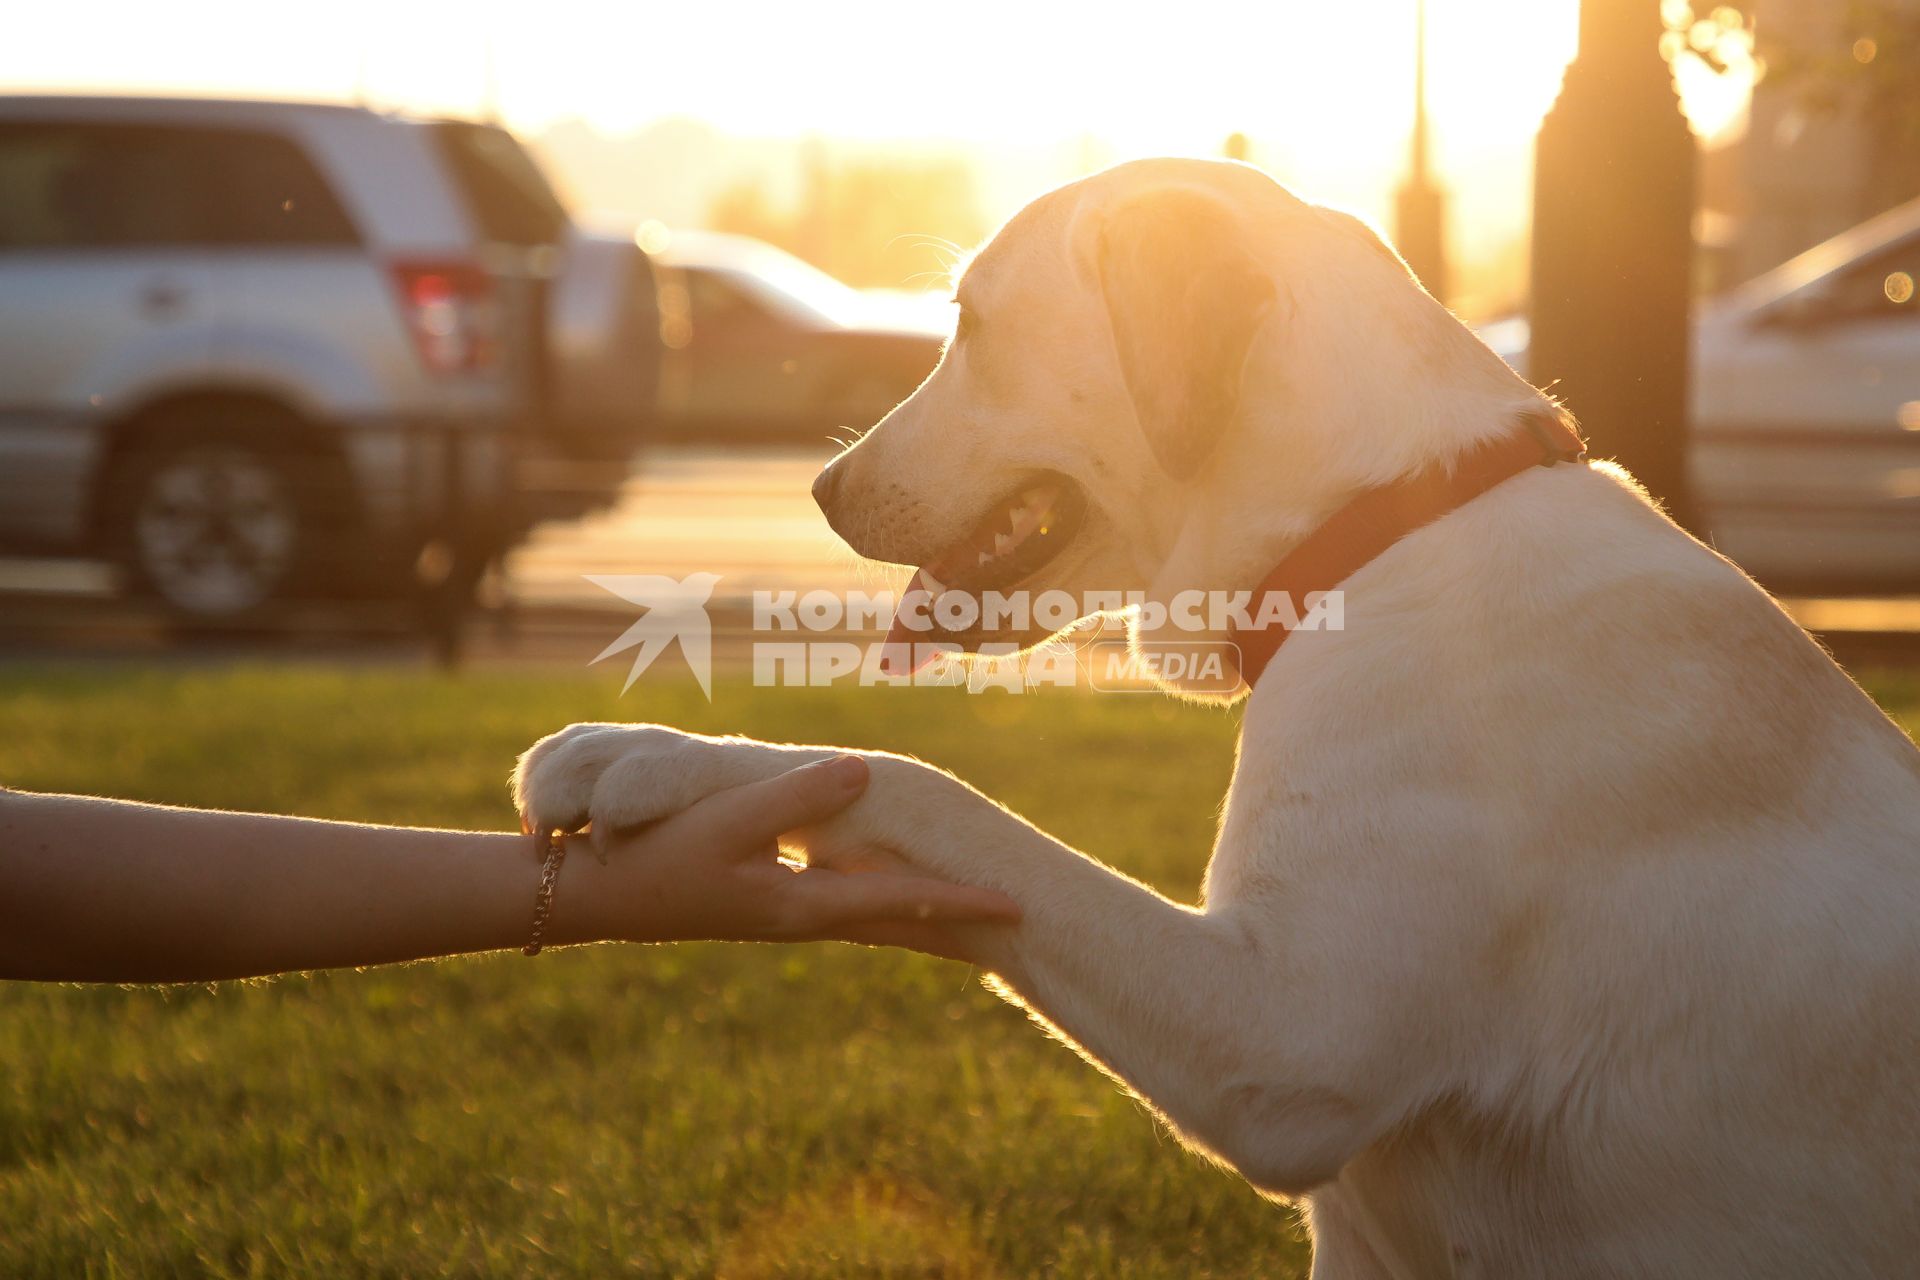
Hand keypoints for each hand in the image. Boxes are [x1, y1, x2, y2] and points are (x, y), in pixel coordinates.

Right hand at [553, 753, 1017, 959]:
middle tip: (1018, 919)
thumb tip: (864, 770)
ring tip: (971, 907)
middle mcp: (802, 915)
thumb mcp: (726, 819)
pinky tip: (890, 889)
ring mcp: (785, 911)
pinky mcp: (767, 899)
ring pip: (872, 912)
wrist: (592, 896)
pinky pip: (844, 902)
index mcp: (802, 904)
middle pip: (897, 919)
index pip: (898, 902)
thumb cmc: (653, 854)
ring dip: (921, 909)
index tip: (1017, 908)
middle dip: (955, 918)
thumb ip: (794, 796)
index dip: (958, 901)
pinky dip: (880, 898)